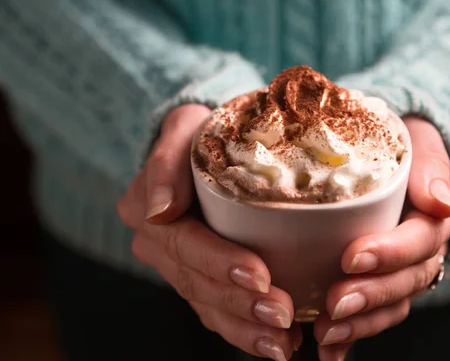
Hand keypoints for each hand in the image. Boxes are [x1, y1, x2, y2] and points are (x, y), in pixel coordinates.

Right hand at [118, 104, 300, 360]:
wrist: (202, 145)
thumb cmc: (199, 131)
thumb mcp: (183, 127)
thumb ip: (165, 160)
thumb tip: (160, 210)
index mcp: (148, 211)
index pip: (184, 245)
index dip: (220, 264)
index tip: (261, 277)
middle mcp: (159, 245)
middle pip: (198, 283)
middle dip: (241, 305)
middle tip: (283, 315)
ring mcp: (178, 266)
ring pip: (208, 306)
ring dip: (246, 328)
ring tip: (284, 342)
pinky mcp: (199, 277)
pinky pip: (216, 312)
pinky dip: (245, 331)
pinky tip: (278, 343)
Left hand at [315, 117, 449, 360]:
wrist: (401, 155)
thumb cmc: (407, 145)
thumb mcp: (423, 144)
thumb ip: (431, 168)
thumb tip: (440, 201)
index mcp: (438, 217)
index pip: (420, 240)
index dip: (390, 252)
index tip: (351, 256)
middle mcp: (426, 250)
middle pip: (406, 281)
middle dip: (371, 295)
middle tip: (335, 304)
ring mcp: (406, 269)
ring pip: (393, 304)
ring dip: (361, 323)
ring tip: (326, 334)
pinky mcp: (384, 281)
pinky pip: (376, 313)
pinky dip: (353, 335)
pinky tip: (329, 351)